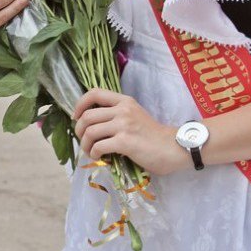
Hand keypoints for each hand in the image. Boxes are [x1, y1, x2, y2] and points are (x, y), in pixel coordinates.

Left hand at [74, 88, 189, 175]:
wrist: (174, 148)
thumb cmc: (154, 136)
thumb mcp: (136, 115)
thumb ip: (118, 115)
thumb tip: (93, 124)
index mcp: (125, 101)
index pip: (94, 93)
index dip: (80, 104)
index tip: (76, 117)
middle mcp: (123, 110)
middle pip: (87, 116)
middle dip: (79, 130)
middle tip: (84, 140)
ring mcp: (124, 125)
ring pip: (90, 131)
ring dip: (85, 144)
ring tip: (91, 151)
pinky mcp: (125, 142)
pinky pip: (99, 146)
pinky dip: (95, 153)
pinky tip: (100, 157)